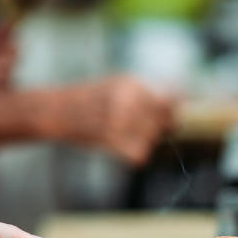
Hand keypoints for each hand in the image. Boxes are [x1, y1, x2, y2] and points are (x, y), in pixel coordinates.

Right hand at [33, 76, 174, 165]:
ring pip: (153, 139)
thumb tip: (181, 100)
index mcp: (131, 83)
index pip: (170, 101)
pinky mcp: (109, 139)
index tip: (169, 117)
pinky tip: (126, 149)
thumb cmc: (90, 98)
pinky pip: (139, 154)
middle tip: (146, 129)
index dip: (173, 111)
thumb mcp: (119, 83)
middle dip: (160, 128)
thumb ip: (148, 91)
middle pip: (165, 121)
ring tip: (130, 136)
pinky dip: (136, 154)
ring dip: (147, 141)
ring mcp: (118, 119)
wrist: (55, 110)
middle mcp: (127, 99)